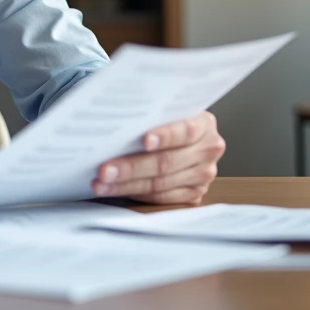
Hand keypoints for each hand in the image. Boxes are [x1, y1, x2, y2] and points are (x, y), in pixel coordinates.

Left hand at [91, 111, 224, 204]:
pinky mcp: (193, 194)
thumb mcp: (165, 111)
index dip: (166, 136)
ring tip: (101, 183)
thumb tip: (113, 122)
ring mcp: (203, 175)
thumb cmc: (165, 119)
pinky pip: (161, 198)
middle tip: (105, 170)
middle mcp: (208, 150)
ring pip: (161, 184)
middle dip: (132, 167)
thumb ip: (150, 115)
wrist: (182, 134)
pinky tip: (115, 189)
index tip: (145, 141)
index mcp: (204, 125)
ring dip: (127, 185)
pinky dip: (135, 194)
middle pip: (168, 162)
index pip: (186, 131)